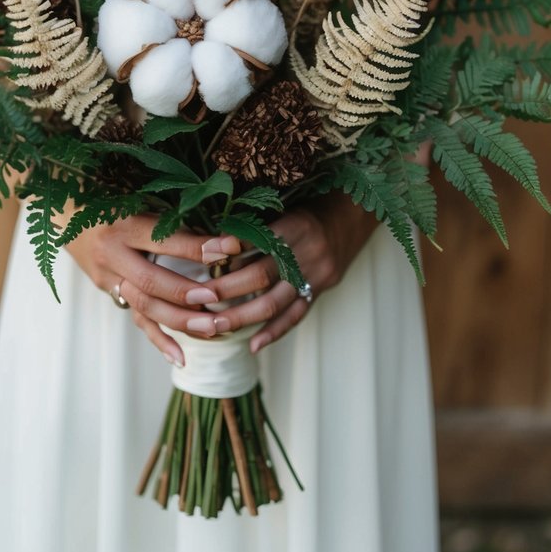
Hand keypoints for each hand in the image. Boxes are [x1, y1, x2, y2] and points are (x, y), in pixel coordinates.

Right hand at [66, 215, 241, 364]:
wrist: (63, 211)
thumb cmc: (109, 197)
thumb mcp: (136, 198)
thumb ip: (170, 217)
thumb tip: (217, 233)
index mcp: (124, 224)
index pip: (164, 239)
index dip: (198, 246)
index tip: (231, 248)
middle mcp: (113, 254)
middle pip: (151, 281)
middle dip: (186, 292)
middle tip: (218, 299)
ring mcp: (108, 277)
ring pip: (144, 306)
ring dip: (180, 320)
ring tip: (212, 328)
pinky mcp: (109, 291)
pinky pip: (136, 319)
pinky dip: (159, 340)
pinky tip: (182, 357)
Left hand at [202, 201, 375, 352]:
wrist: (354, 217)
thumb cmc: (310, 209)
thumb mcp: (286, 206)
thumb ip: (256, 226)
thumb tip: (214, 245)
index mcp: (295, 225)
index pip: (257, 239)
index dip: (229, 250)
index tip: (202, 260)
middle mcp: (307, 251)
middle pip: (261, 275)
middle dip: (226, 289)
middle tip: (196, 299)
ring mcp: (316, 274)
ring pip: (275, 302)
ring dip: (242, 316)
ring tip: (215, 326)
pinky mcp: (321, 289)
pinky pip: (296, 315)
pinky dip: (274, 332)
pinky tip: (254, 345)